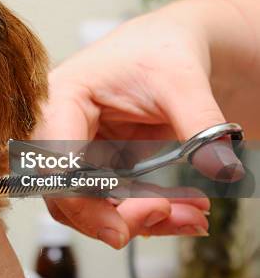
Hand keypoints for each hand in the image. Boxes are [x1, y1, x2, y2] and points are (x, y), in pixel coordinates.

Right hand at [34, 5, 237, 247]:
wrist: (168, 49)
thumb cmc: (160, 49)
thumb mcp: (182, 82)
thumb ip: (199, 123)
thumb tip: (222, 168)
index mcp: (60, 98)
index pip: (55, 162)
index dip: (80, 201)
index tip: (121, 229)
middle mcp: (58, 128)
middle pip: (65, 193)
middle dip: (117, 217)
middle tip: (168, 216)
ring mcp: (76, 149)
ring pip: (90, 205)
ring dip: (140, 219)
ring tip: (192, 215)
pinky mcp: (97, 164)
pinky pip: (113, 202)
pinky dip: (147, 213)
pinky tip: (185, 210)